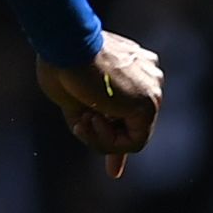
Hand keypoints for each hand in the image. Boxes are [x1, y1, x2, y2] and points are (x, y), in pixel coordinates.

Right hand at [36, 30, 161, 178]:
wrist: (66, 45)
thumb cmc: (60, 62)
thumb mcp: (72, 95)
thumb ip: (89, 113)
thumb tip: (90, 131)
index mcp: (133, 67)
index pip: (131, 106)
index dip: (115, 130)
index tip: (113, 166)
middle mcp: (150, 77)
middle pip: (132, 122)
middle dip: (107, 139)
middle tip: (80, 130)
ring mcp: (152, 91)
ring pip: (132, 135)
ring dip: (101, 138)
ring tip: (80, 120)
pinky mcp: (148, 105)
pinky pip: (133, 142)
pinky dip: (109, 142)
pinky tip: (92, 121)